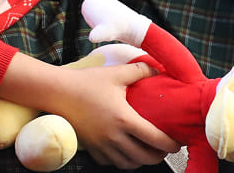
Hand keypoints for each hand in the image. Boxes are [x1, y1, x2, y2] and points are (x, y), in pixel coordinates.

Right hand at [55, 64, 180, 167]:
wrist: (57, 92)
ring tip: (146, 150)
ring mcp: (102, 146)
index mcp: (124, 119)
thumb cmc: (85, 82)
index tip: (176, 142)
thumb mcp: (115, 73)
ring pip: (128, 164)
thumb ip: (140, 71)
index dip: (170, 144)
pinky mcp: (92, 149)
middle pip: (145, 157)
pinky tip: (125, 150)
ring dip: (140, 160)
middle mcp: (114, 137)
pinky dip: (122, 160)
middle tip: (163, 147)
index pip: (155, 139)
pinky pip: (111, 162)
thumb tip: (158, 70)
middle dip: (158, 155)